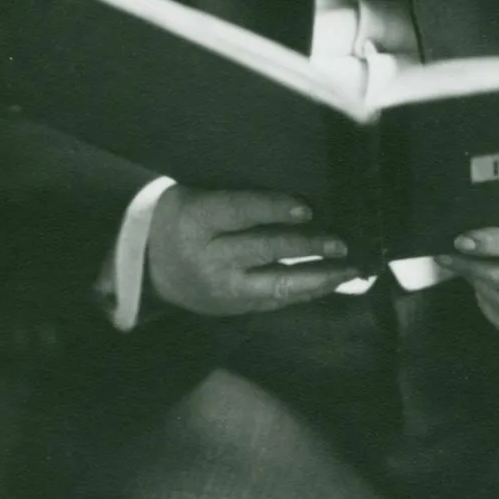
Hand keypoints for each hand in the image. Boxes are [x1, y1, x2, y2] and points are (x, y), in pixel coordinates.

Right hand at [146, 187, 359, 315]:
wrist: (150, 266)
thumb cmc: (183, 217)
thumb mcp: (197, 196)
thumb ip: (237, 195)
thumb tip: (297, 191)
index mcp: (197, 221)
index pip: (239, 212)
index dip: (273, 209)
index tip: (307, 208)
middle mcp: (210, 258)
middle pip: (264, 249)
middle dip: (306, 246)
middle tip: (341, 242)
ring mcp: (223, 287)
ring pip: (275, 285)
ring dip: (317, 278)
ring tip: (349, 269)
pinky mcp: (234, 307)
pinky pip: (276, 301)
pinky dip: (306, 292)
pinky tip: (331, 282)